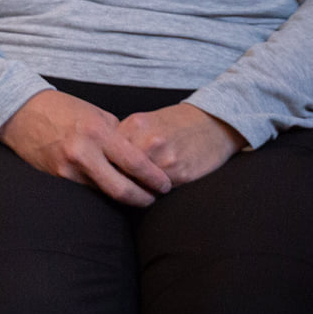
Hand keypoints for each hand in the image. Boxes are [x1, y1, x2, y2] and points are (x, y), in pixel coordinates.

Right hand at [0, 89, 171, 206]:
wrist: (20, 112)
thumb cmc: (61, 109)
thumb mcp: (94, 113)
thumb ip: (118, 134)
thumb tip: (140, 154)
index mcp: (97, 132)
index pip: (136, 163)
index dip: (155, 179)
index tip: (165, 185)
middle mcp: (83, 152)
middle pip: (122, 190)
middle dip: (143, 199)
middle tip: (153, 198)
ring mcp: (67, 168)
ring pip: (104, 194)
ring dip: (122, 197)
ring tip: (135, 195)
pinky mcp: (56, 178)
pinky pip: (86, 191)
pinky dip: (100, 192)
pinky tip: (108, 190)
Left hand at [114, 103, 243, 186]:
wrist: (212, 123)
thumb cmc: (175, 124)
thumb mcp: (144, 122)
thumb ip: (123, 138)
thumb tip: (100, 159)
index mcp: (134, 125)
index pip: (106, 153)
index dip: (102, 164)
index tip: (102, 171)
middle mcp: (147, 142)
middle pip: (118, 171)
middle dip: (116, 179)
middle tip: (117, 183)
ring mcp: (164, 159)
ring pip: (137, 184)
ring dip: (135, 188)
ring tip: (138, 185)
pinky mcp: (180, 174)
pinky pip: (157, 191)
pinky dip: (153, 191)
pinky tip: (155, 186)